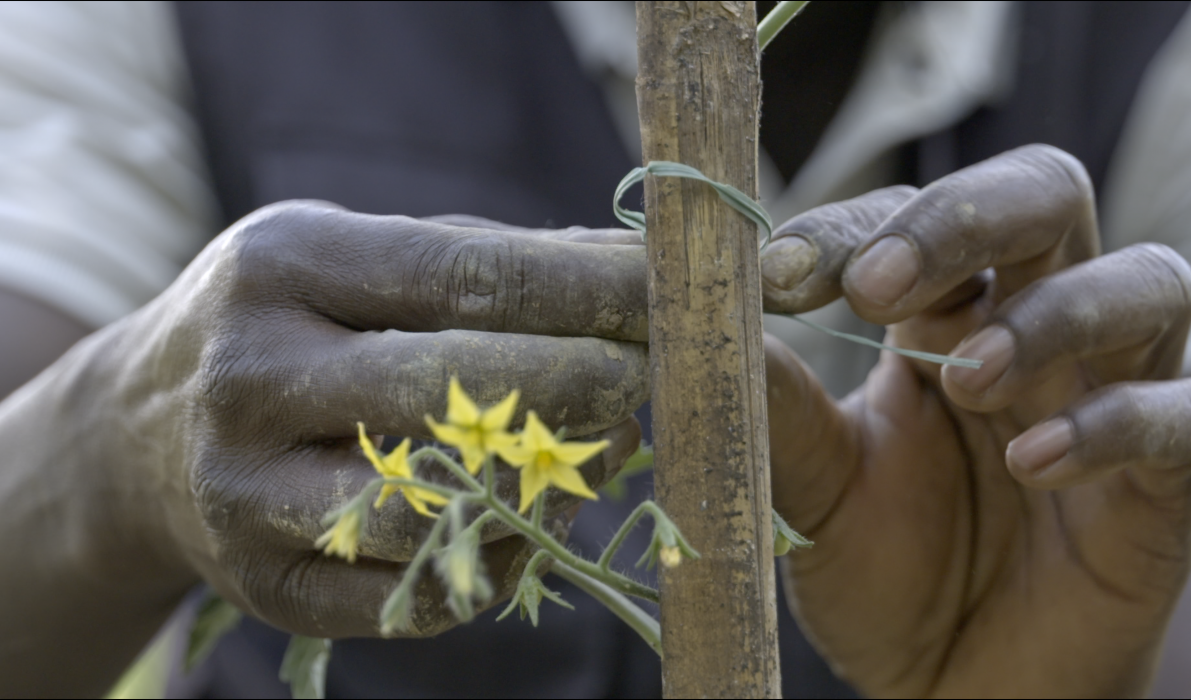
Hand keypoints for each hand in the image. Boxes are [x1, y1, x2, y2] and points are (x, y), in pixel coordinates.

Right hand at [0, 204, 647, 692]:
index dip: (589, 292)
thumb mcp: (364, 259)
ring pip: (438, 507)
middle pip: (452, 389)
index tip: (672, 298)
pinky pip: (413, 594)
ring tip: (604, 452)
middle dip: (582, 385)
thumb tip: (634, 270)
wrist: (144, 437)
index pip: (466, 277)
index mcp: (285, 265)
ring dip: (549, 486)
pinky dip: (496, 563)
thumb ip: (491, 261)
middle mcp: (250, 374)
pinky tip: (528, 522)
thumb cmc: (295, 324)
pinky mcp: (264, 585)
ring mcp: (246, 491)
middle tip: (653, 380)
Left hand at [760, 144, 1190, 696]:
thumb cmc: (882, 572)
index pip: (915, 219)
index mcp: (939, 315)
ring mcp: (1109, 391)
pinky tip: (1032, 464)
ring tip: (967, 381)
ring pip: (1144, 281)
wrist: (952, 688)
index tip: (779, 272)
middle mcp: (1033, 327)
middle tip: (875, 284)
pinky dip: (1115, 423)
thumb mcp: (811, 487)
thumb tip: (701, 318)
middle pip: (1044, 196)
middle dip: (962, 217)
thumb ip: (774, 405)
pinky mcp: (1164, 477)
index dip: (854, 227)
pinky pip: (1184, 413)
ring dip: (1052, 315)